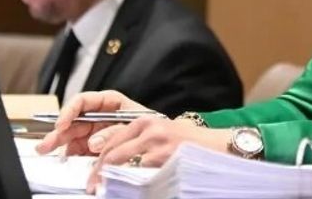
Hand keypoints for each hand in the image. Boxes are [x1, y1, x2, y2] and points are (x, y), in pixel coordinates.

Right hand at [35, 90, 149, 156]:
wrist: (165, 140)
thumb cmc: (152, 125)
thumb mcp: (135, 124)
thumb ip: (114, 131)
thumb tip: (93, 142)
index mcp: (108, 102)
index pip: (83, 101)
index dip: (70, 111)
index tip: (62, 123)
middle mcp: (98, 115)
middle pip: (74, 120)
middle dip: (59, 131)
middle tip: (45, 144)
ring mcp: (96, 131)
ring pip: (73, 135)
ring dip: (60, 143)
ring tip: (47, 150)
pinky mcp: (95, 146)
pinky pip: (80, 149)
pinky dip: (72, 154)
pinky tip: (65, 158)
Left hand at [85, 116, 231, 192]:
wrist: (218, 145)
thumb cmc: (190, 142)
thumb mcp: (162, 133)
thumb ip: (139, 142)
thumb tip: (112, 161)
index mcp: (145, 122)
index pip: (112, 141)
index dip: (99, 161)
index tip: (93, 175)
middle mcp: (149, 130)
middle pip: (113, 153)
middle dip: (99, 173)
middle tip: (94, 187)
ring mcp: (158, 146)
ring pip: (124, 166)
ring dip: (114, 181)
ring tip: (107, 190)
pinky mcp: (166, 160)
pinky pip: (143, 176)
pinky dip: (134, 184)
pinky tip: (133, 189)